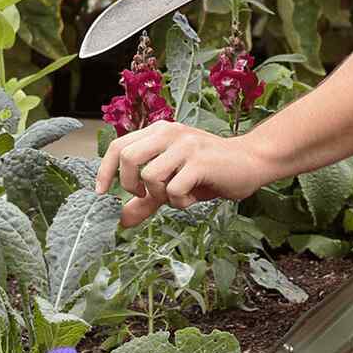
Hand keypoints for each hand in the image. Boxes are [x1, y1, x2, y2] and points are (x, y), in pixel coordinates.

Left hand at [95, 121, 273, 228]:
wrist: (251, 162)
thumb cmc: (210, 171)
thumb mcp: (172, 183)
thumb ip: (146, 198)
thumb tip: (120, 220)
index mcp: (158, 132)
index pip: (119, 146)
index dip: (105, 170)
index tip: (101, 193)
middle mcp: (169, 133)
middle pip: (128, 157)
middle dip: (130, 184)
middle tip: (145, 195)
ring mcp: (185, 146)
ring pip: (150, 176)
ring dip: (160, 195)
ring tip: (178, 194)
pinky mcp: (200, 161)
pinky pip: (174, 189)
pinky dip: (180, 201)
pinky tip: (193, 196)